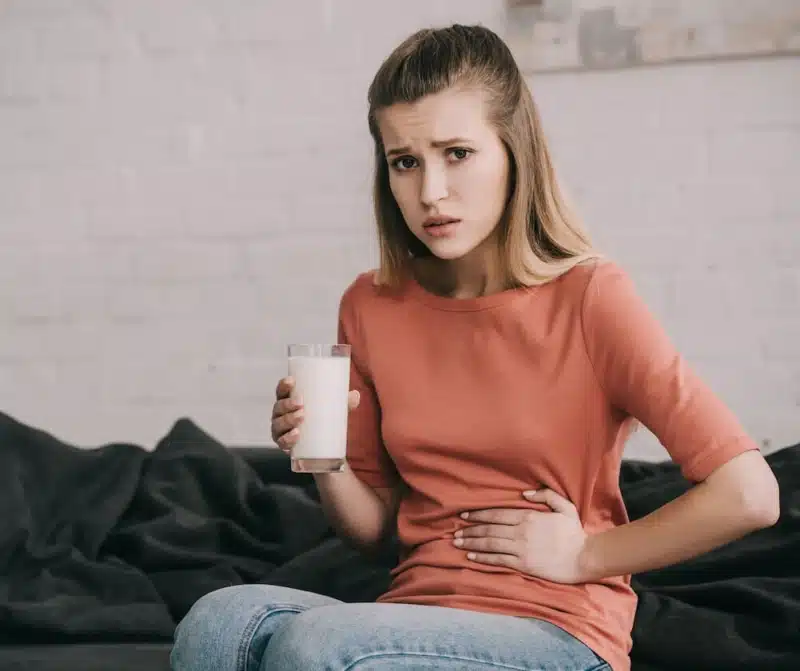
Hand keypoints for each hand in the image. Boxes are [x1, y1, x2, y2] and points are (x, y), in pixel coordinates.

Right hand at [270, 377, 359, 454]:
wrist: (320, 449)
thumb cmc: (321, 421)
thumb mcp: (333, 410)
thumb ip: (344, 402)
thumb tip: (356, 395)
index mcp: (288, 401)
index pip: (281, 390)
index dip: (284, 384)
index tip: (292, 381)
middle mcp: (280, 414)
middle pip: (279, 406)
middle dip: (288, 403)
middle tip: (301, 403)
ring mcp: (280, 430)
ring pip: (279, 423)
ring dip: (288, 419)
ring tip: (301, 417)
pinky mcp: (284, 445)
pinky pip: (282, 442)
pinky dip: (287, 438)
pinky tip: (296, 435)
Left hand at [454, 489, 589, 583]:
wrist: (584, 558)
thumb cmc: (574, 533)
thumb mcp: (564, 507)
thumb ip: (545, 495)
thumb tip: (524, 493)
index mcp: (528, 516)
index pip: (497, 514)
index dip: (478, 515)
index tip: (464, 516)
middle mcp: (521, 531)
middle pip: (489, 529)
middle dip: (470, 529)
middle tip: (455, 531)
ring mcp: (521, 549)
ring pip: (490, 544)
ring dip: (472, 543)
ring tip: (457, 543)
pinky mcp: (523, 565)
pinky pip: (498, 560)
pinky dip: (483, 558)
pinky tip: (471, 557)